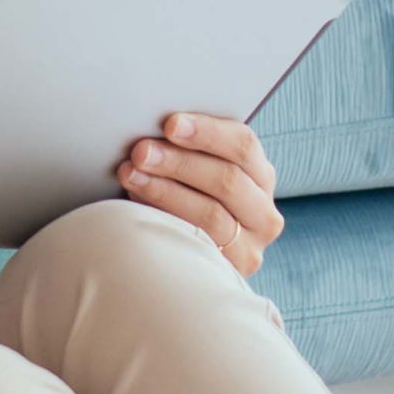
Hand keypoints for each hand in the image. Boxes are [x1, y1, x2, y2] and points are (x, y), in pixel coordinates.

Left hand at [117, 113, 281, 275]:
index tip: (170, 123)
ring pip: (211, 214)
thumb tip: (151, 121)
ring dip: (164, 191)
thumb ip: (185, 147)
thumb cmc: (182, 195)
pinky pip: (197, 245)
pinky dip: (164, 221)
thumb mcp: (193, 170)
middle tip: (140, 151)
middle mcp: (264, 211)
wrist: (182, 255)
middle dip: (178, 162)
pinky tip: (136, 209)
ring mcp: (250, 246)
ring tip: (129, 175)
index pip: (243, 145)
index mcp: (260, 174)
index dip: (207, 132)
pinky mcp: (229, 272)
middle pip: (226, 180)